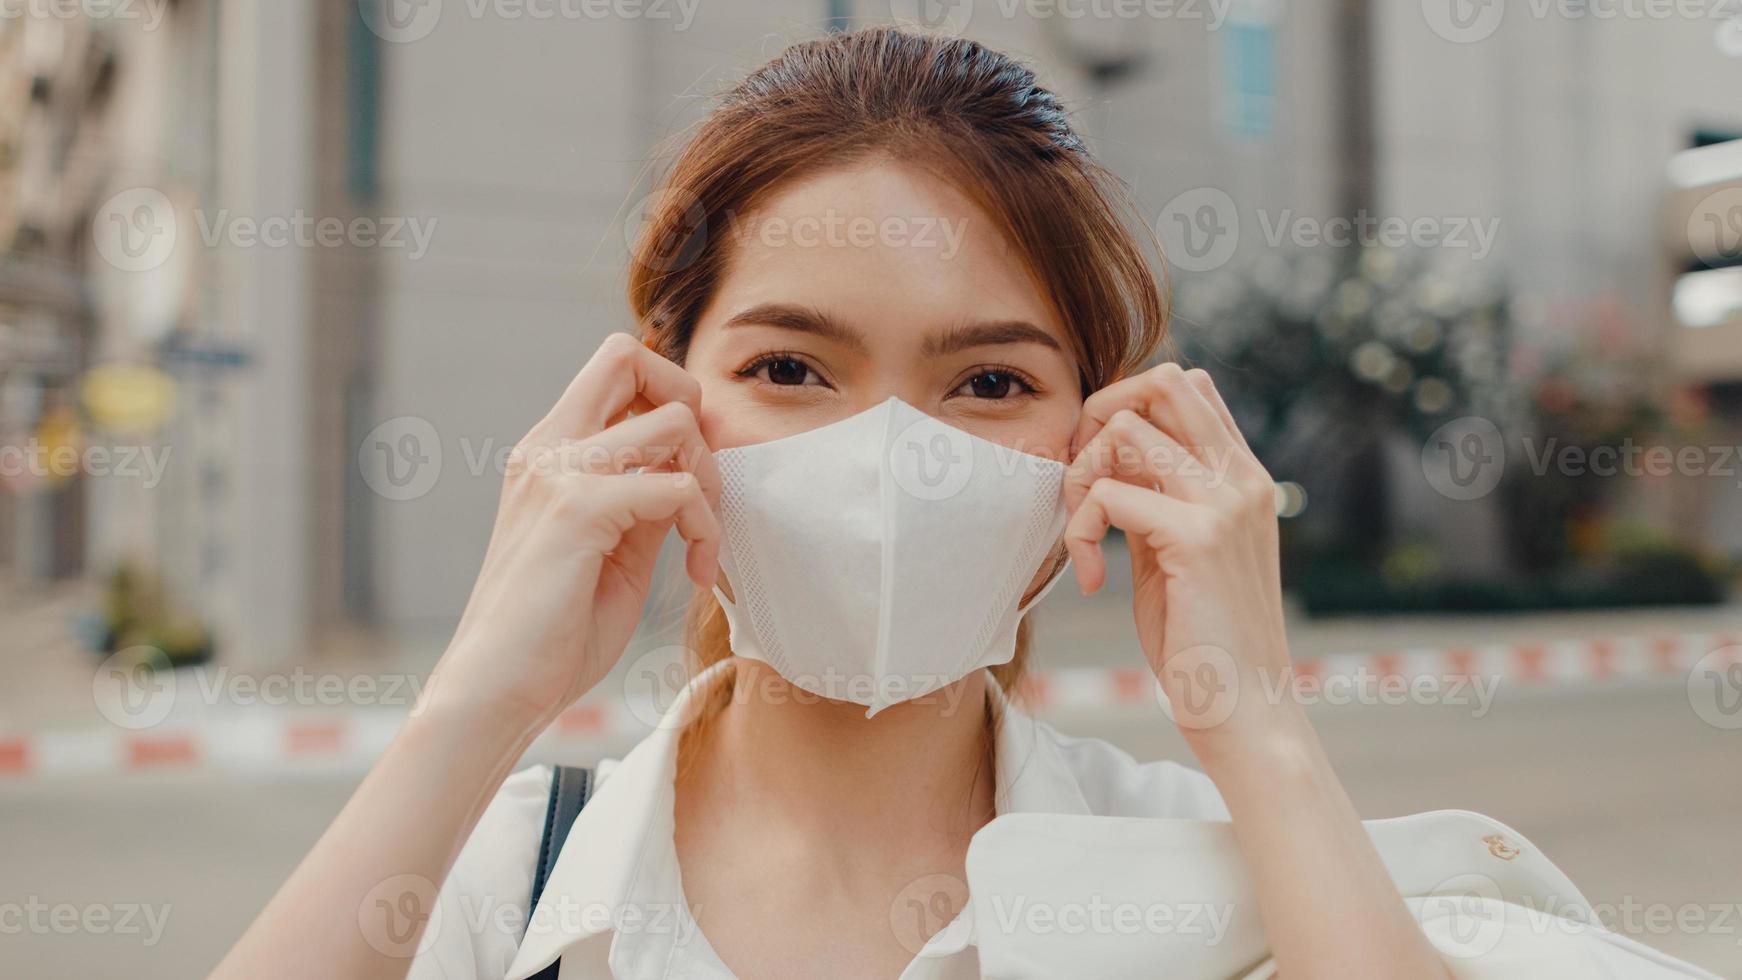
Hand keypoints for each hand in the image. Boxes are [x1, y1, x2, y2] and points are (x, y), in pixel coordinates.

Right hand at [426, 333, 721, 733]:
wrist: (495, 690)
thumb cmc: (552, 634)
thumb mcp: (611, 550)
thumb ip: (642, 502)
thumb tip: (688, 472)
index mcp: (549, 451)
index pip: (615, 367)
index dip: (669, 400)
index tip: (686, 472)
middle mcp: (548, 447)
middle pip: (628, 354)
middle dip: (689, 404)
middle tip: (698, 481)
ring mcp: (559, 472)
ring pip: (673, 422)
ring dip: (709, 481)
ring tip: (700, 542)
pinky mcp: (578, 510)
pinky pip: (676, 487)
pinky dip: (705, 528)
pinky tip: (695, 572)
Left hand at [1062, 363, 1302, 759]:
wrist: (1247, 713)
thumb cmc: (1204, 642)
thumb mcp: (1178, 554)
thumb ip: (1157, 500)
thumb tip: (1106, 459)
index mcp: (1243, 478)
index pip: (1188, 387)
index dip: (1127, 411)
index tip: (1103, 476)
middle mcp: (1242, 477)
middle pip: (1163, 379)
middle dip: (1100, 416)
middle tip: (1084, 483)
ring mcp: (1225, 502)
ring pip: (1124, 426)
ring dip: (1080, 475)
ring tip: (1083, 535)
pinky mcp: (1198, 537)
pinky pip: (1107, 493)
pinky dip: (1079, 530)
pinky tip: (1094, 580)